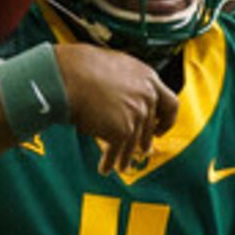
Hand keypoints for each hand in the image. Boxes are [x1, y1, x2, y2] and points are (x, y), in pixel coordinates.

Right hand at [58, 44, 178, 170]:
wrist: (65, 75)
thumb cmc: (81, 67)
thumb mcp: (115, 67)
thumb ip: (129, 84)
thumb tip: (127, 97)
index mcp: (148, 78)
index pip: (170, 104)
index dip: (167, 120)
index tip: (160, 128)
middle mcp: (146, 96)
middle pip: (151, 127)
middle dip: (145, 141)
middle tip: (142, 149)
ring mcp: (136, 114)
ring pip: (134, 143)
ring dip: (126, 157)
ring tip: (121, 165)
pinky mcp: (122, 130)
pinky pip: (117, 151)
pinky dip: (110, 162)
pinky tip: (105, 167)